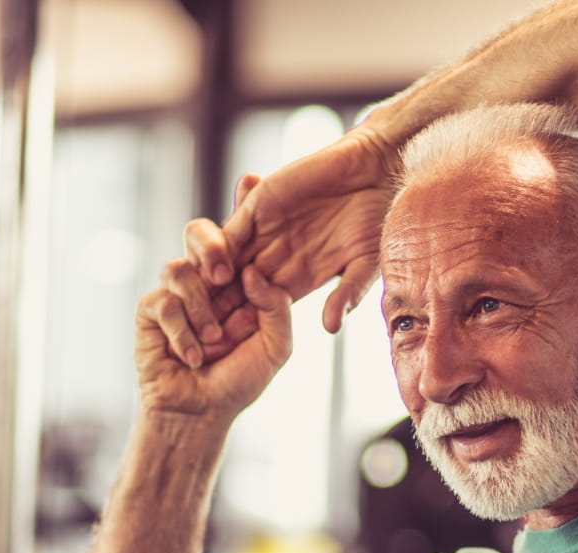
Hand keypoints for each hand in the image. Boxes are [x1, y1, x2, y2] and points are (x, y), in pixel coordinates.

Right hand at [135, 179, 292, 421]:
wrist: (202, 412)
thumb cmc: (241, 379)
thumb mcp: (277, 346)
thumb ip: (276, 308)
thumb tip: (251, 272)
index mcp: (241, 284)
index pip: (242, 238)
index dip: (244, 206)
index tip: (251, 178)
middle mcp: (208, 282)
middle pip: (200, 233)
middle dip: (210, 243)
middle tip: (224, 272)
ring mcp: (178, 294)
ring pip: (179, 267)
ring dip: (201, 308)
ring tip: (215, 340)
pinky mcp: (152, 312)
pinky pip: (162, 302)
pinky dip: (183, 332)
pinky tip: (194, 356)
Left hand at [188, 127, 396, 333]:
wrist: (373, 170)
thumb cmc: (377, 219)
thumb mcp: (364, 265)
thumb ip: (346, 295)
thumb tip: (330, 328)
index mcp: (300, 278)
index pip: (266, 310)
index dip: (250, 331)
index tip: (234, 356)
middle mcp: (277, 258)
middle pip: (239, 291)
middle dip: (221, 314)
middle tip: (203, 340)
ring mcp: (265, 233)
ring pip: (227, 265)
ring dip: (213, 288)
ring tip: (200, 311)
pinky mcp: (258, 206)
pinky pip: (230, 231)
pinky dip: (218, 251)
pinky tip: (210, 272)